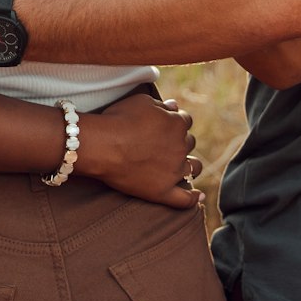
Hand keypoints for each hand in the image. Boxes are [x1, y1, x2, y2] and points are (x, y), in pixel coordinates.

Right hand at [78, 90, 201, 209]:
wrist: (102, 145)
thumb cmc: (118, 119)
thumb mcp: (140, 102)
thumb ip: (161, 104)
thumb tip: (174, 106)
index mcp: (177, 124)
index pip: (184, 120)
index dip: (174, 121)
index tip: (163, 124)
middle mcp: (180, 147)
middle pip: (188, 143)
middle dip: (179, 141)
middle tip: (161, 143)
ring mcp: (174, 171)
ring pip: (194, 168)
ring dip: (191, 165)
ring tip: (183, 166)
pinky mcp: (163, 191)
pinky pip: (184, 199)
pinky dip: (193, 198)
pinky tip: (198, 196)